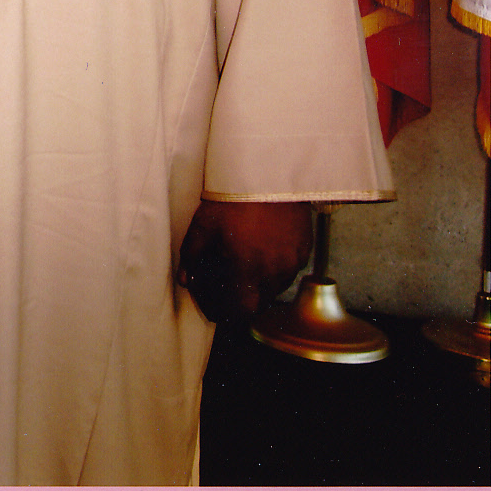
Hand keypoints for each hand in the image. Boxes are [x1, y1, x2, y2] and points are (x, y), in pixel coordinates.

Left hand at [175, 199, 312, 321]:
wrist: (267, 175)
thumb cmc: (233, 199)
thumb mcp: (203, 227)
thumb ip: (191, 257)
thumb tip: (186, 280)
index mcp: (248, 270)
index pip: (241, 312)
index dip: (225, 315)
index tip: (214, 308)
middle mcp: (275, 272)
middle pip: (258, 304)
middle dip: (239, 301)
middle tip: (222, 288)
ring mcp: (293, 262)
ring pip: (275, 289)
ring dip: (257, 286)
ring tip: (240, 267)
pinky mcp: (304, 249)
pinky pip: (289, 271)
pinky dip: (274, 270)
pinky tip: (260, 252)